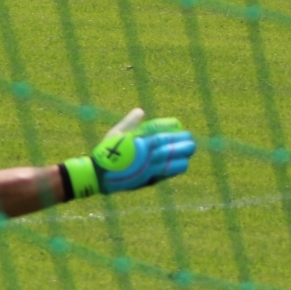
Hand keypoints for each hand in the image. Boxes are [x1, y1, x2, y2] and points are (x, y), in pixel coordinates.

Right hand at [76, 109, 196, 194]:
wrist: (100, 176)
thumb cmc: (106, 152)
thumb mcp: (115, 134)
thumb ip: (129, 123)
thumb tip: (140, 111)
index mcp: (136, 141)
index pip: (158, 132)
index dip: (170, 128)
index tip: (178, 125)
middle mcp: (143, 154)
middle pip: (168, 146)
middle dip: (181, 142)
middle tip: (190, 139)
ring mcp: (147, 167)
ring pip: (170, 161)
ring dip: (182, 156)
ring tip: (190, 152)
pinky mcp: (148, 179)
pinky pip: (166, 172)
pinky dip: (176, 168)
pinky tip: (182, 164)